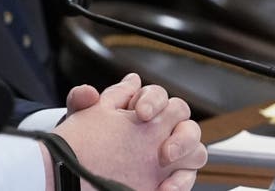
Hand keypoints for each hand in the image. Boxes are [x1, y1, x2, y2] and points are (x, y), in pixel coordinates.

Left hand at [54, 74, 205, 190]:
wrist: (86, 171)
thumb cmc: (87, 140)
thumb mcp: (81, 120)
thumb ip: (81, 102)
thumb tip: (89, 92)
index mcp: (142, 106)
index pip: (158, 94)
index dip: (152, 100)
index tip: (140, 112)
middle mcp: (161, 127)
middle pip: (182, 115)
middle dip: (172, 124)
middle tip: (157, 138)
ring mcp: (172, 153)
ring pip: (194, 145)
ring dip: (184, 148)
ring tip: (164, 159)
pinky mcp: (174, 177)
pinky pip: (188, 176)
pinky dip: (179, 182)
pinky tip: (162, 187)